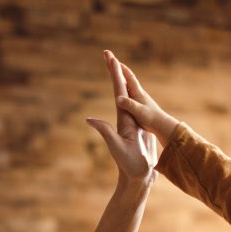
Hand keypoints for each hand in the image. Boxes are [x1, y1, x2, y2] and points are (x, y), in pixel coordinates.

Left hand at [86, 50, 157, 182]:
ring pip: (129, 97)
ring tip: (120, 66)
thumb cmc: (129, 164)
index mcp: (122, 119)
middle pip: (120, 90)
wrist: (138, 177)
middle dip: (116, 72)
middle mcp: (126, 118)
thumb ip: (105, 132)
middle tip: (109, 54)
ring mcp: (133, 123)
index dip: (115, 75)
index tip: (111, 58)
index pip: (118, 92)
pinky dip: (135, 97)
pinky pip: (137, 108)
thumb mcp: (116, 147)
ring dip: (125, 81)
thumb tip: (88, 119)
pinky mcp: (141, 129)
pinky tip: (133, 93)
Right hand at [110, 55, 178, 146]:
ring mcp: (139, 98)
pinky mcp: (139, 104)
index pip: (127, 75)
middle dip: (117, 67)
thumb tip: (118, 99)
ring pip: (127, 83)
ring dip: (120, 76)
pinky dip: (123, 86)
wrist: (161, 125)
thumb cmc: (150, 118)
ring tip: (113, 71)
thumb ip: (129, 105)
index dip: (119, 67)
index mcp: (137, 92)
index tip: (111, 58)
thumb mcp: (138, 112)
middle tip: (109, 58)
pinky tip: (122, 89)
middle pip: (126, 76)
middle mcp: (138, 92)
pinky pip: (128, 92)